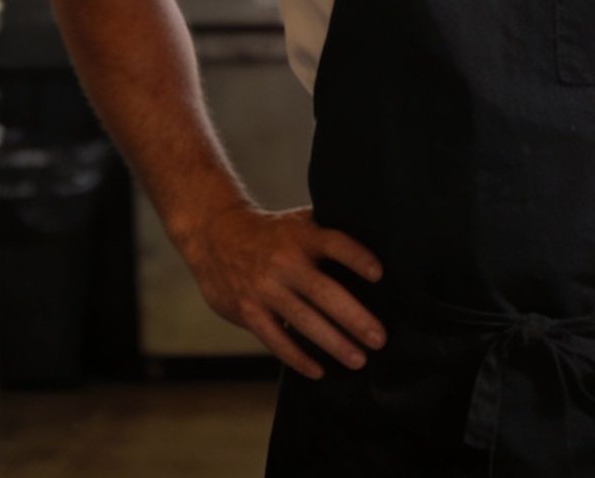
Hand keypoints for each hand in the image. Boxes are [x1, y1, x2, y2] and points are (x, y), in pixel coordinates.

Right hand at [181, 205, 386, 378]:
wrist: (214, 235)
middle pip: (323, 291)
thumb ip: (328, 233)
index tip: (379, 274)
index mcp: (301, 236)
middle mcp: (284, 262)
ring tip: (358, 359)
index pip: (334, 244)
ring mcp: (264, 288)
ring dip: (333, 343)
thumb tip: (378, 245)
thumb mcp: (298, 222)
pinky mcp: (248, 311)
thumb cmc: (271, 233)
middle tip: (380, 339)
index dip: (356, 257)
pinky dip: (298, 358)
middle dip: (354, 318)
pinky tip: (319, 371)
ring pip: (303, 320)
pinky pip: (276, 339)